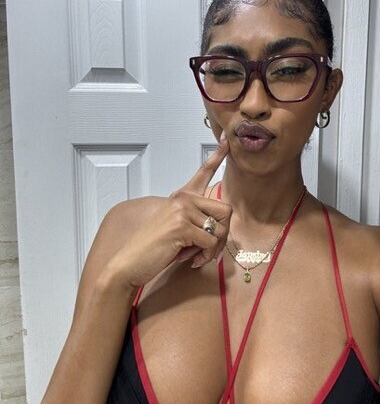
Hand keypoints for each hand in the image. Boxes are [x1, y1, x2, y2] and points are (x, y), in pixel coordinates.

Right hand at [110, 134, 230, 288]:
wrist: (130, 263)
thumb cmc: (153, 249)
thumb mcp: (176, 229)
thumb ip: (195, 222)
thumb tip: (221, 228)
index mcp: (181, 198)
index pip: (202, 173)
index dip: (216, 156)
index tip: (226, 141)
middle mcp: (183, 200)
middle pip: (225, 210)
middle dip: (223, 234)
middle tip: (210, 250)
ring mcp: (182, 211)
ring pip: (220, 230)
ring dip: (212, 249)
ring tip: (197, 256)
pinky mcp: (182, 226)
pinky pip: (210, 243)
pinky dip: (205, 256)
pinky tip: (190, 260)